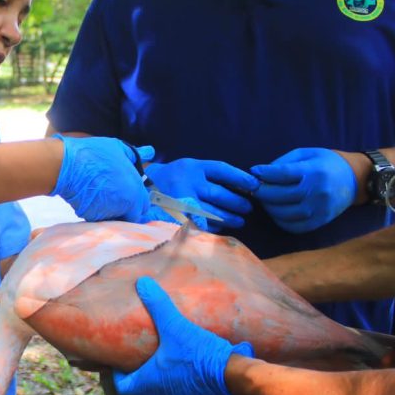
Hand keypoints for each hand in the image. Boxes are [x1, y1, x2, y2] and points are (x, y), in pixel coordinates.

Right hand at [51, 135, 151, 222]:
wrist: (66, 165)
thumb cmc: (94, 154)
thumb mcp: (119, 148)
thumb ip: (137, 155)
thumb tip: (151, 152)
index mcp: (134, 191)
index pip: (143, 206)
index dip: (137, 201)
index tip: (129, 196)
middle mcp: (124, 205)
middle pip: (131, 216)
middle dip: (127, 210)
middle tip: (115, 197)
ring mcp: (108, 213)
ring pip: (116, 218)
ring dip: (113, 211)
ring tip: (101, 195)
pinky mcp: (92, 217)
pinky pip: (100, 218)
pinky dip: (98, 212)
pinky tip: (91, 199)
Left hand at [113, 277, 253, 394]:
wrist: (233, 375)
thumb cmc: (198, 353)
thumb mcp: (175, 326)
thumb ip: (158, 305)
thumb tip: (142, 283)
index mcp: (151, 381)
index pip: (124, 387)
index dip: (118, 376)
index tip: (118, 365)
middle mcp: (164, 394)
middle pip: (144, 389)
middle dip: (141, 374)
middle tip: (141, 357)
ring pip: (166, 391)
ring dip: (165, 377)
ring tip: (166, 357)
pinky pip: (188, 392)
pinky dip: (186, 381)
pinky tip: (192, 365)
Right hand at [142, 158, 258, 230]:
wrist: (139, 187)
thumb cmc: (170, 179)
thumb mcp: (187, 169)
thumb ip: (207, 176)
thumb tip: (239, 188)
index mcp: (193, 167)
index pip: (222, 169)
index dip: (240, 177)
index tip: (254, 185)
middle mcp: (187, 182)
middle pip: (218, 193)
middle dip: (236, 202)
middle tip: (248, 208)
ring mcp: (181, 200)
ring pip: (211, 210)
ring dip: (228, 217)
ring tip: (240, 221)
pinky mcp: (176, 215)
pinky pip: (199, 223)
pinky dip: (212, 226)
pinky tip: (221, 228)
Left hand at [251, 148, 356, 233]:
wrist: (356, 179)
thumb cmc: (327, 163)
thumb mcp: (307, 153)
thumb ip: (283, 162)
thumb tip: (260, 173)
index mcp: (314, 171)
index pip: (282, 174)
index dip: (264, 174)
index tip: (253, 172)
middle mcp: (317, 192)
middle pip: (279, 196)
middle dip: (261, 192)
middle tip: (254, 188)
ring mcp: (319, 209)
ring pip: (283, 213)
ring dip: (268, 207)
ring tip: (264, 199)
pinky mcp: (321, 221)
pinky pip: (294, 227)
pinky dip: (280, 221)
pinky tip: (276, 212)